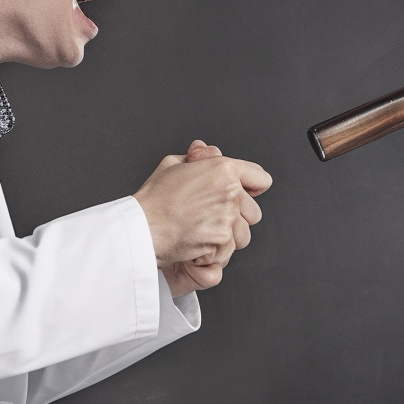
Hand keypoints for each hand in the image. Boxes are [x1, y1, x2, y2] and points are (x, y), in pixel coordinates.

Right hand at [136, 140, 271, 295]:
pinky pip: (228, 251)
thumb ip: (198, 157)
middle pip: (254, 212)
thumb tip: (205, 150)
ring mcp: (228, 219)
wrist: (143, 227)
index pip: (260, 178)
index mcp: (224, 171)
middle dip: (238, 217)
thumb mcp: (173, 165)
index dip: (253, 186)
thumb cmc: (154, 198)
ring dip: (228, 237)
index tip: (248, 193)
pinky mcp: (221, 241)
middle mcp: (231, 194)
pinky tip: (196, 242)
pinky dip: (214, 252)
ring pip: (244, 235)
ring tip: (203, 232)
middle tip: (212, 217)